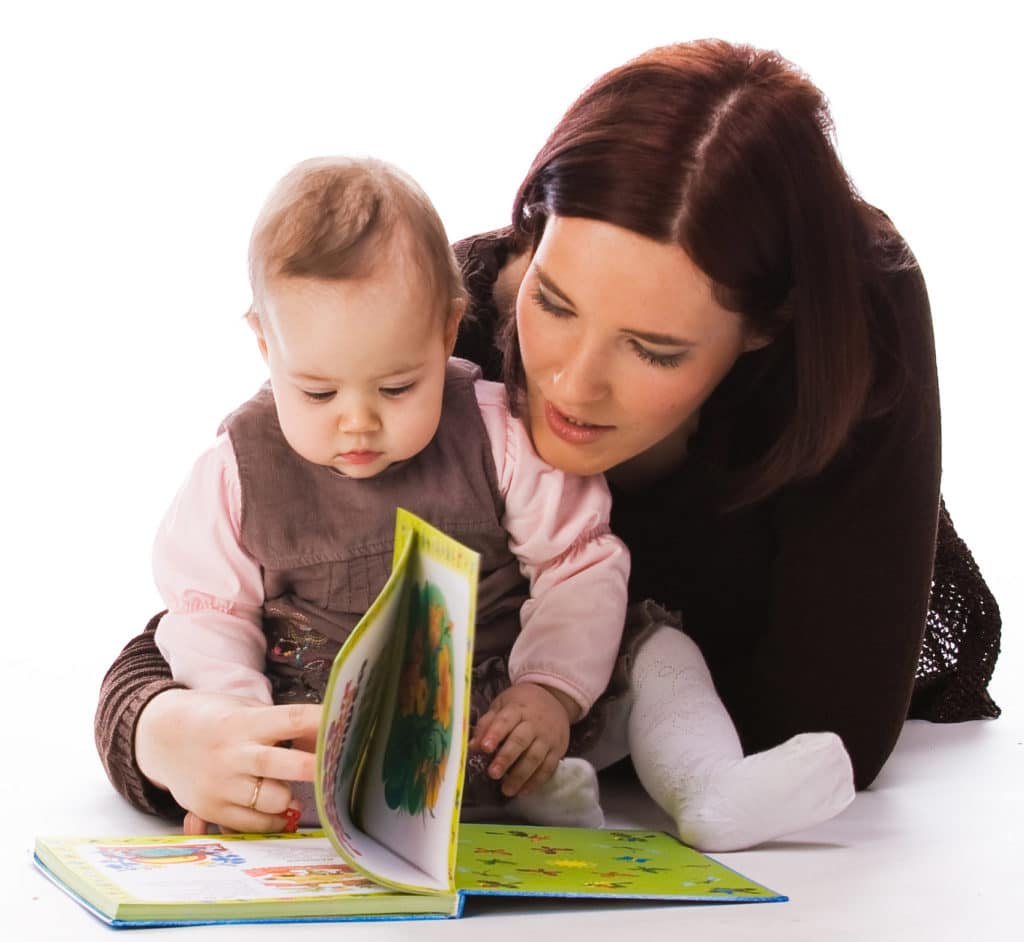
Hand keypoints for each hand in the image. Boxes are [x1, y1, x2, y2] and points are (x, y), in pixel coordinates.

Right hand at [135, 688, 320, 832]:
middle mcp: (233, 754)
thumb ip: (281, 724)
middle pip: (283, 764)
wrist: (160, 737)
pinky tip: (276, 809)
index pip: (291, 719)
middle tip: (337, 770)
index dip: (320, 722)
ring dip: (290, 798)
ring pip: (273, 801)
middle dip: (314, 769)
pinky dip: (273, 820)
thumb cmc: (214, 719)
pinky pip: (255, 825)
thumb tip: (325, 737)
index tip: (345, 724)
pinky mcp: (211, 809)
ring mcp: (221, 785)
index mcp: (245, 723)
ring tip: (290, 790)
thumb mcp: (245, 710)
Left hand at [468, 682, 575, 796]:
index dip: (495, 734)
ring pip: (535, 757)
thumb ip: (487, 724)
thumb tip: (472, 746)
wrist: (555, 699)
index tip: (484, 748)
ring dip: (520, 775)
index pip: (505, 720)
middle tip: (493, 774)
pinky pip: (548, 767)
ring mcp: (548, 737)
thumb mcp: (502, 705)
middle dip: (506, 758)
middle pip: (520, 741)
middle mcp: (534, 723)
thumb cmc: (522, 704)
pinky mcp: (558, 750)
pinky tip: (524, 791)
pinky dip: (536, 781)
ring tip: (506, 790)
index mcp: (518, 708)